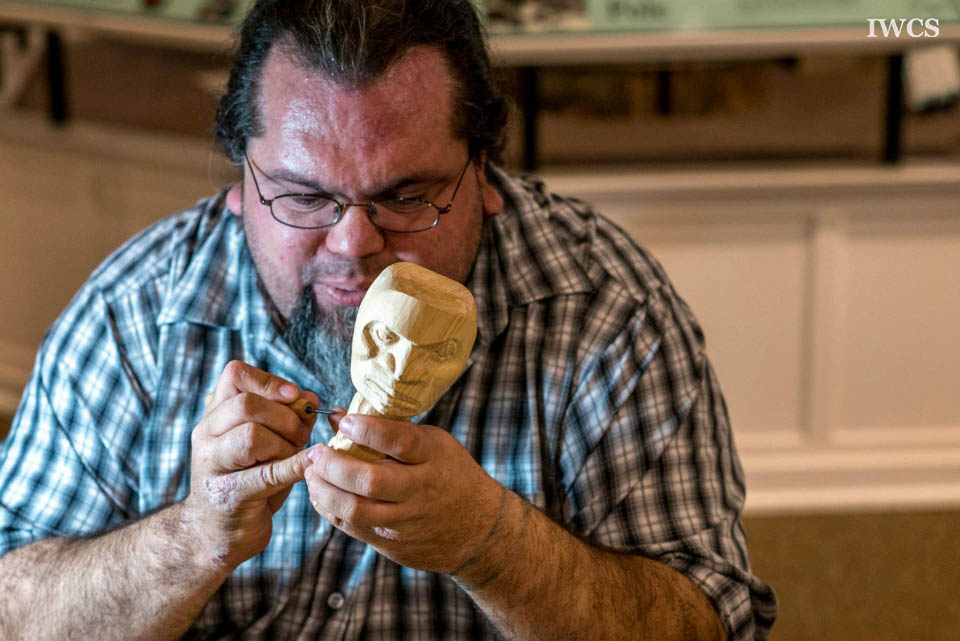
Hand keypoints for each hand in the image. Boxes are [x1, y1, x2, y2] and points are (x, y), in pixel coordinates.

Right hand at [183, 360, 319, 569]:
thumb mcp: (268, 446)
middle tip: (300, 435)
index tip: (294, 396)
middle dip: (284, 416)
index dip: (269, 381)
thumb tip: (311, 399)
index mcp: (215, 417)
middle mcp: (207, 437)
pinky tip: (311, 462)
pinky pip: (266, 474)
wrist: (216, 535)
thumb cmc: (248, 484)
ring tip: (293, 456)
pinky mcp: (229, 496)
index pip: (235, 375)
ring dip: (285, 444)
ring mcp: (213, 467)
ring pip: (250, 435)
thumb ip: (288, 420)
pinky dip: (295, 465)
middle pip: (245, 404)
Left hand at [303, 413, 504, 574]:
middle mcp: (420, 490)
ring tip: (311, 473)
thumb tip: (339, 416)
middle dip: (333, 465)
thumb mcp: (434, 444)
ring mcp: (407, 521)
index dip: (369, 431)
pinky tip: (321, 494)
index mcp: (433, 457)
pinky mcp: (394, 543)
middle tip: (314, 452)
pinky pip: (353, 528)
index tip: (346, 422)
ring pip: (356, 510)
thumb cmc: (450, 475)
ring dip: (324, 490)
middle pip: (370, 481)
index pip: (400, 442)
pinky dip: (330, 509)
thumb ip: (390, 430)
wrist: (480, 529)